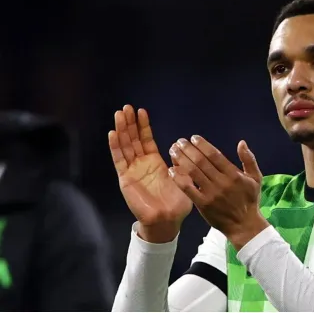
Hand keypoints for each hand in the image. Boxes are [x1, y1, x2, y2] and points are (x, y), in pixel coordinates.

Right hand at [109, 105, 191, 242]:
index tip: (141, 111)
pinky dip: (115, 147)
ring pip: (125, 146)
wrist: (166, 221)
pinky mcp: (125, 178)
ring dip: (121, 130)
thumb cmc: (177, 204)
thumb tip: (181, 150)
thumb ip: (182, 164)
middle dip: (130, 123)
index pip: (147, 140)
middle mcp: (142, 164)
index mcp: (155, 163)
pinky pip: (119, 160)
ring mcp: (132, 170)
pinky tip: (113, 133)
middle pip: (133, 140)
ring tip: (119, 114)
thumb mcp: (184, 179)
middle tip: (126, 107)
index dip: (143, 126)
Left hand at [168, 135, 268, 249]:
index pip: (215, 155)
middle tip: (179, 141)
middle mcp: (221, 182)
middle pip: (201, 161)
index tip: (194, 138)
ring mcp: (211, 193)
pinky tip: (172, 170)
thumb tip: (241, 142)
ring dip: (181, 159)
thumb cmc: (249, 199)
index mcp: (233, 174)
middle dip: (188, 149)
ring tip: (173, 150)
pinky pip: (188, 189)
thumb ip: (249, 159)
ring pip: (193, 172)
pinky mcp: (202, 204)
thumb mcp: (256, 178)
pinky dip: (179, 179)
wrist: (243, 224)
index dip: (202, 145)